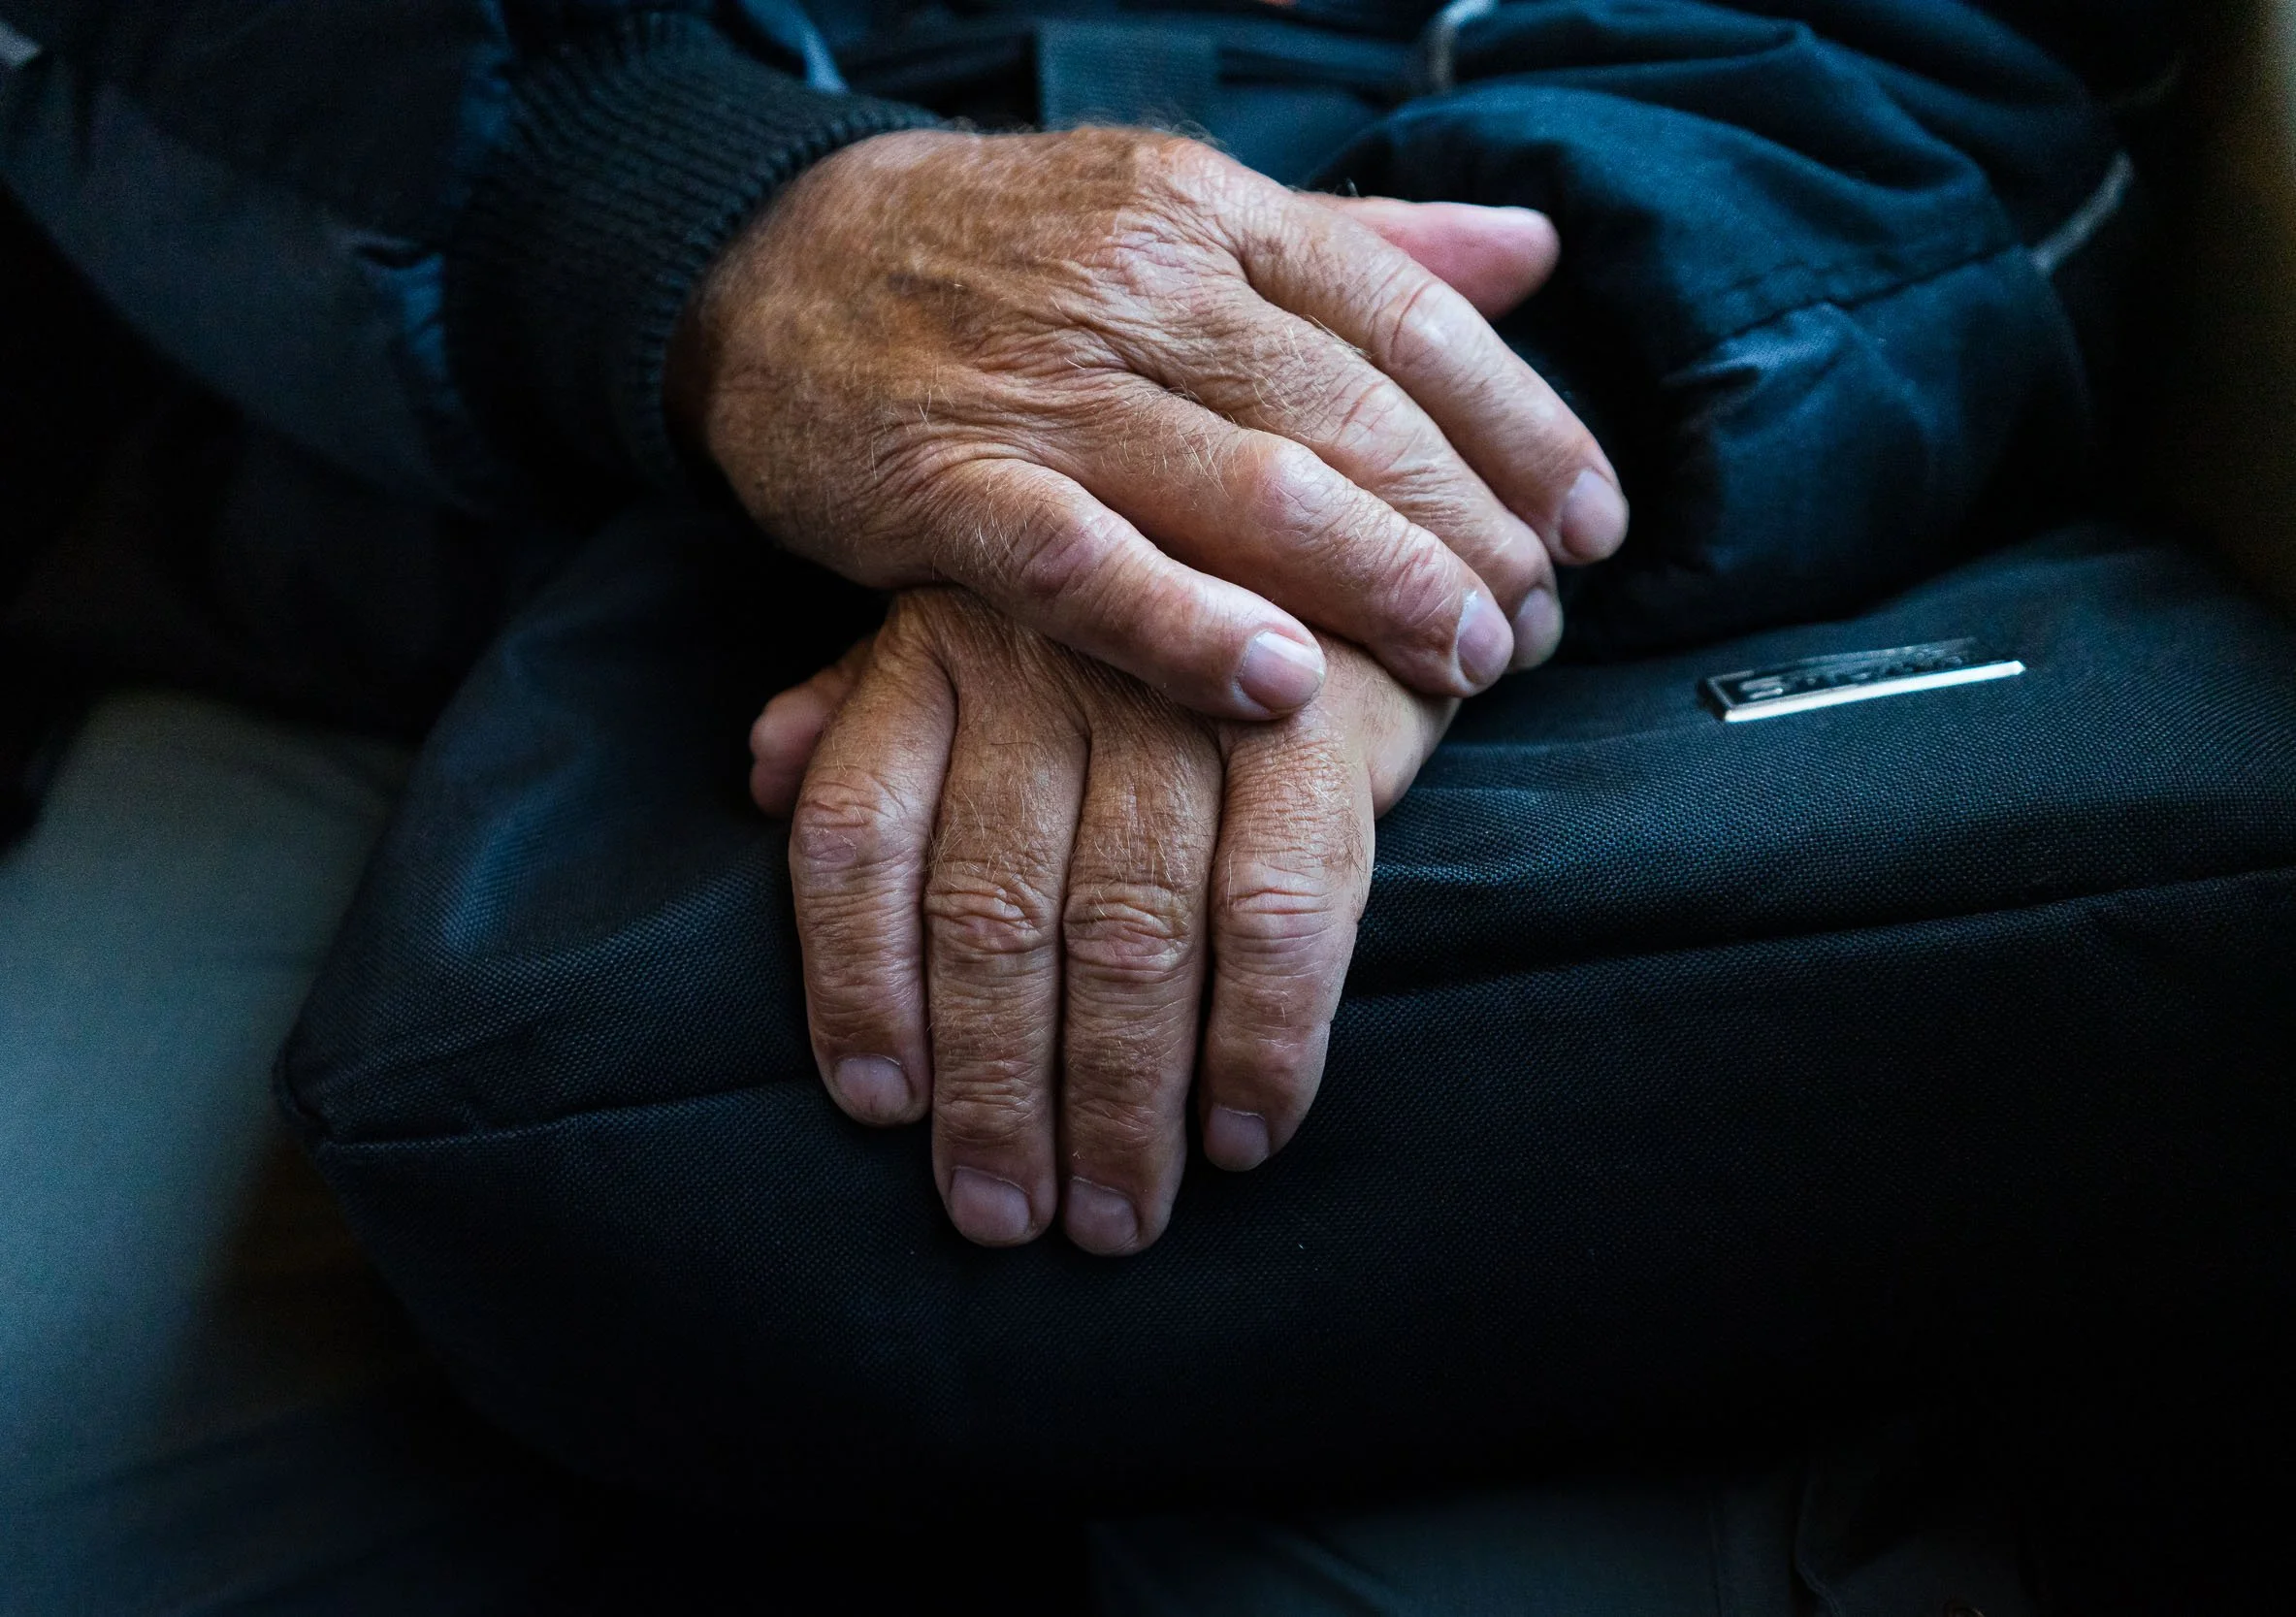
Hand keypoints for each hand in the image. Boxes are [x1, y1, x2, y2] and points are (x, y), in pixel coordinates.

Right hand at [670, 127, 1626, 722]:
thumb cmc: (1005, 258)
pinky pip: (1084, 563)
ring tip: (1462, 664)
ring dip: (1378, 583)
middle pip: (1352, 414)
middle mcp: (1140, 285)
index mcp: (1211, 213)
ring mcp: (1041, 385)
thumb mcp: (1179, 214)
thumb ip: (1356, 246)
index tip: (1594, 525)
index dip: (1520, 426)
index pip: (1406, 318)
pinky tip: (1280, 685)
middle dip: (1470, 529)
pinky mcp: (945, 486)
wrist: (769, 261)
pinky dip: (1186, 626)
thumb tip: (1531, 257)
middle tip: (1536, 628)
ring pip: (1247, 484)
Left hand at [752, 589, 1451, 1254]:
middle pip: (988, 916)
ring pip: (1124, 936)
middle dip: (996, 1095)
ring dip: (1117, 1101)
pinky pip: (1275, 914)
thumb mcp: (977, 611)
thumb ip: (870, 696)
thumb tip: (762, 768)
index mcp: (936, 645)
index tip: (880, 1110)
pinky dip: (1259, 1039)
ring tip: (1114, 1216)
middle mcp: (1042, 666)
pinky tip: (1239, 1132)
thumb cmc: (1136, 597)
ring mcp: (1180, 694)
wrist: (1337, 507)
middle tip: (1007, 1218)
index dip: (856, 989)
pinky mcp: (1311, 728)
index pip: (856, 838)